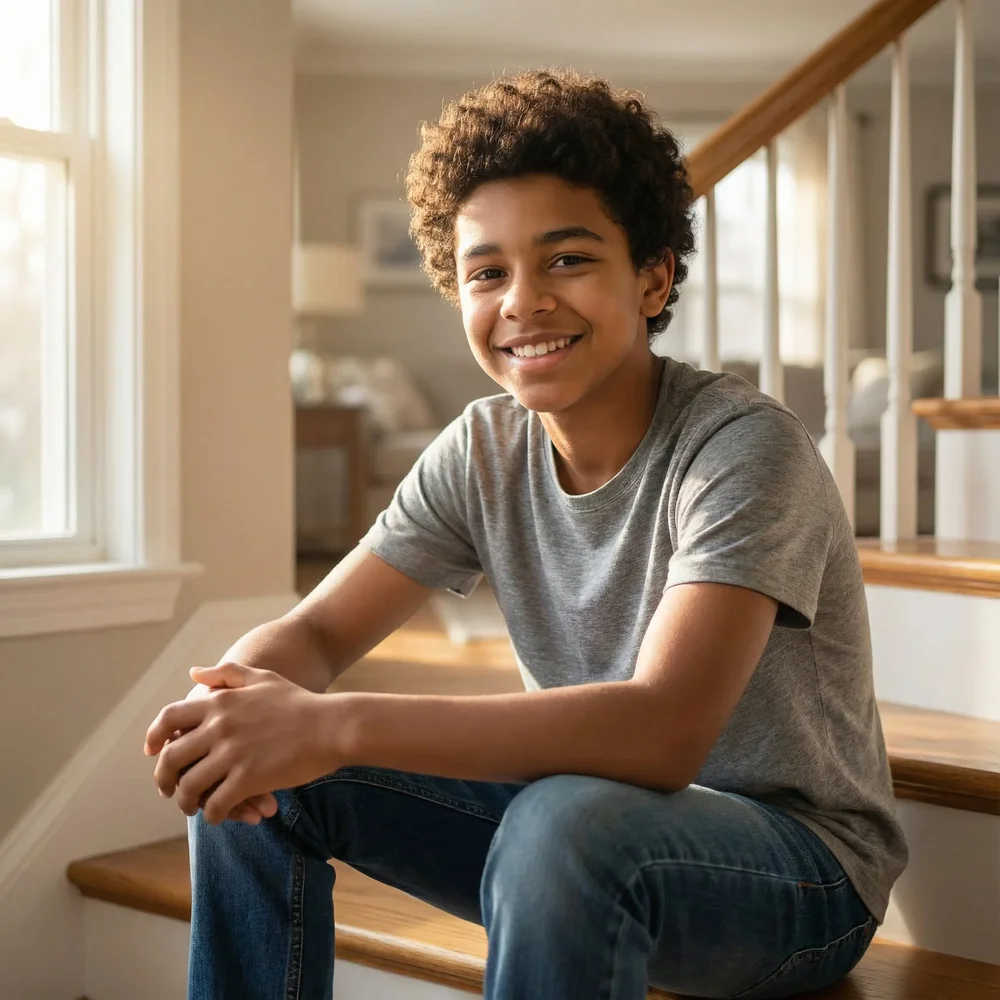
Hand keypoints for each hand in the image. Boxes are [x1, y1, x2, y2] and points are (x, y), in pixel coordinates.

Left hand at [144, 663, 333, 824]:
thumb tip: (193, 674)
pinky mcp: (248, 779)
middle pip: (171, 758)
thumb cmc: (299, 702)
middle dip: (163, 779)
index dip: (153, 737)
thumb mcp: (262, 678)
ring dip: (186, 802)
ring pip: (189, 787)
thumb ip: (226, 673)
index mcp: (220, 702)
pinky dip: (213, 815)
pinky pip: (216, 805)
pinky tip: (219, 815)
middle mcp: (220, 726)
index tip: (152, 752)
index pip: (168, 718)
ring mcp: (233, 754)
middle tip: (169, 789)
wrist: (332, 725)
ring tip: (194, 807)